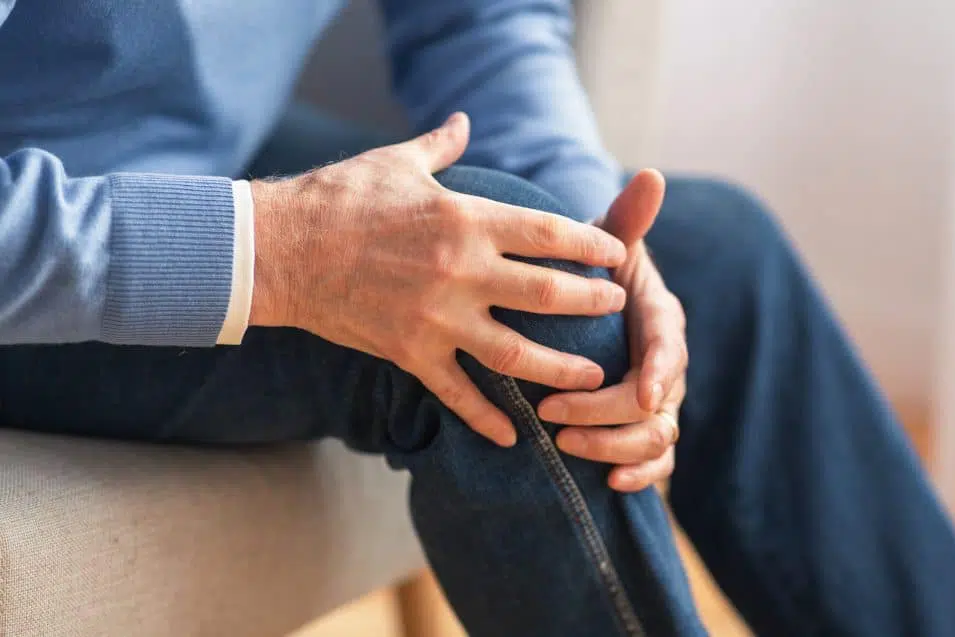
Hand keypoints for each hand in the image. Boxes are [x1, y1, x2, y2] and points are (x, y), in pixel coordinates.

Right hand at [248, 113, 629, 447]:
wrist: (280, 249)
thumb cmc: (339, 198)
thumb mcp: (397, 162)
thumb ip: (441, 146)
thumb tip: (463, 120)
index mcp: (465, 219)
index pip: (550, 235)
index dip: (592, 246)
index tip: (616, 254)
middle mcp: (461, 272)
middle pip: (548, 296)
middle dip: (591, 304)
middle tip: (616, 308)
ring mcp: (437, 319)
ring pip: (516, 355)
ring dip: (560, 370)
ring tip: (592, 378)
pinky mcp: (410, 352)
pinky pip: (458, 394)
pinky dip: (486, 420)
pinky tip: (512, 438)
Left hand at [538, 170, 688, 491]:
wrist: (591, 306)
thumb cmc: (596, 274)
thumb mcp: (608, 246)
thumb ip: (625, 221)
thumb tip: (648, 174)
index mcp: (662, 319)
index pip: (669, 348)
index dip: (657, 371)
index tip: (639, 389)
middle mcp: (667, 364)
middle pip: (655, 403)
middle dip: (606, 412)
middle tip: (551, 412)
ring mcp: (659, 401)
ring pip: (657, 438)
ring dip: (613, 446)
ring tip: (564, 443)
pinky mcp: (644, 428)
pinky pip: (655, 461)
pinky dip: (639, 474)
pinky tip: (611, 482)